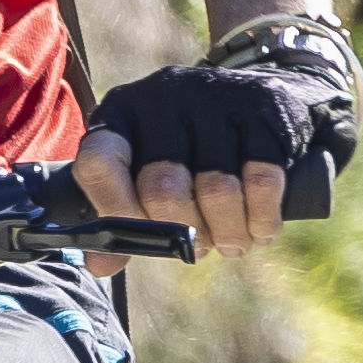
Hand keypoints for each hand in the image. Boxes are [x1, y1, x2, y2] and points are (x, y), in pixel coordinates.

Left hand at [72, 26, 360, 258]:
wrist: (256, 99)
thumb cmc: (188, 148)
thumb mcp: (144, 168)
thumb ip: (119, 215)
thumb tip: (102, 265)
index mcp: (119, 114)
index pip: (99, 164)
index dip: (116, 211)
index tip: (140, 240)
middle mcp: (161, 97)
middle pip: (163, 188)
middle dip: (183, 234)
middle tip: (198, 249)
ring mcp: (213, 96)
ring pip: (217, 190)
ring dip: (227, 234)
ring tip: (231, 244)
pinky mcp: (263, 105)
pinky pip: (262, 180)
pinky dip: (262, 218)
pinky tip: (260, 231)